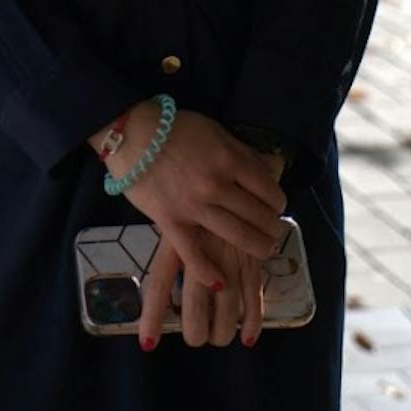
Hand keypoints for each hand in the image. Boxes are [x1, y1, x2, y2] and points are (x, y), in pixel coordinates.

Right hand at [102, 105, 285, 345]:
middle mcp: (217, 185)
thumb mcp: (215, 130)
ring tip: (264, 250)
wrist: (132, 133)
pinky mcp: (170, 222)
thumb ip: (239, 152)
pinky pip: (193, 253)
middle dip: (272, 227)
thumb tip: (264, 171)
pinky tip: (222, 282)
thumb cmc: (175, 127)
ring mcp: (194, 206)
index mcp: (229, 159)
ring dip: (257, 246)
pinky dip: (209, 272)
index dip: (278, 202)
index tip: (278, 207)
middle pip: (257, 215)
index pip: (267, 189)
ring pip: (236, 235)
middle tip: (274, 232)